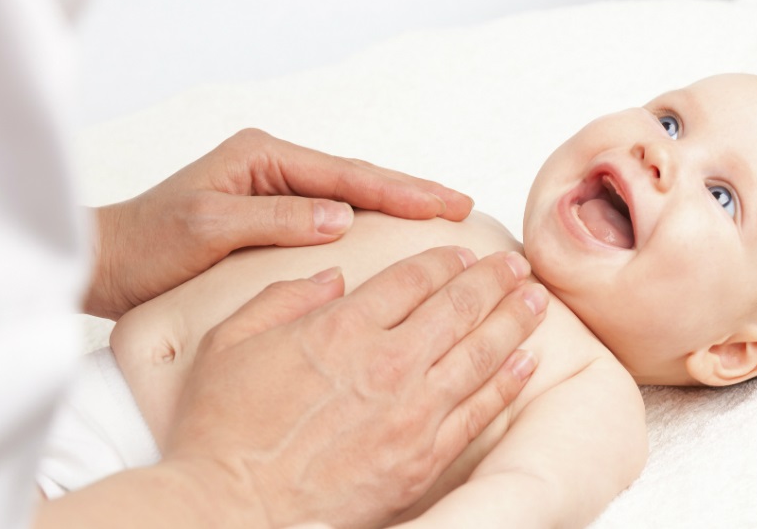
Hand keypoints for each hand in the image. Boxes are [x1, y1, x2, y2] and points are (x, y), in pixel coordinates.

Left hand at [83, 128, 474, 318]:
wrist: (109, 264)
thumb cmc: (148, 245)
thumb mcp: (210, 230)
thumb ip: (277, 220)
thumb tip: (341, 217)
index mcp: (261, 157)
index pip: (346, 175)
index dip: (400, 190)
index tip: (445, 201)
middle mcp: (270, 167)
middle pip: (355, 179)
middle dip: (409, 193)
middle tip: (460, 205)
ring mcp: (270, 191)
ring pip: (346, 196)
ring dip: (391, 207)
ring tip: (439, 216)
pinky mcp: (267, 216)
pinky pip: (327, 217)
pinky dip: (363, 224)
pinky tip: (388, 239)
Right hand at [163, 247, 546, 527]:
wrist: (230, 507)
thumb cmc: (221, 432)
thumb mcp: (229, 342)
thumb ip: (282, 299)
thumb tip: (331, 277)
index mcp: (340, 329)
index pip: (411, 278)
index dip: (443, 259)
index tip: (462, 252)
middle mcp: (386, 364)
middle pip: (458, 307)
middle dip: (492, 280)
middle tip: (515, 266)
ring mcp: (411, 412)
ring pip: (480, 353)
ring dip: (513, 320)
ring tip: (534, 300)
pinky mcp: (423, 458)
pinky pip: (479, 411)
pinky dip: (507, 383)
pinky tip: (524, 363)